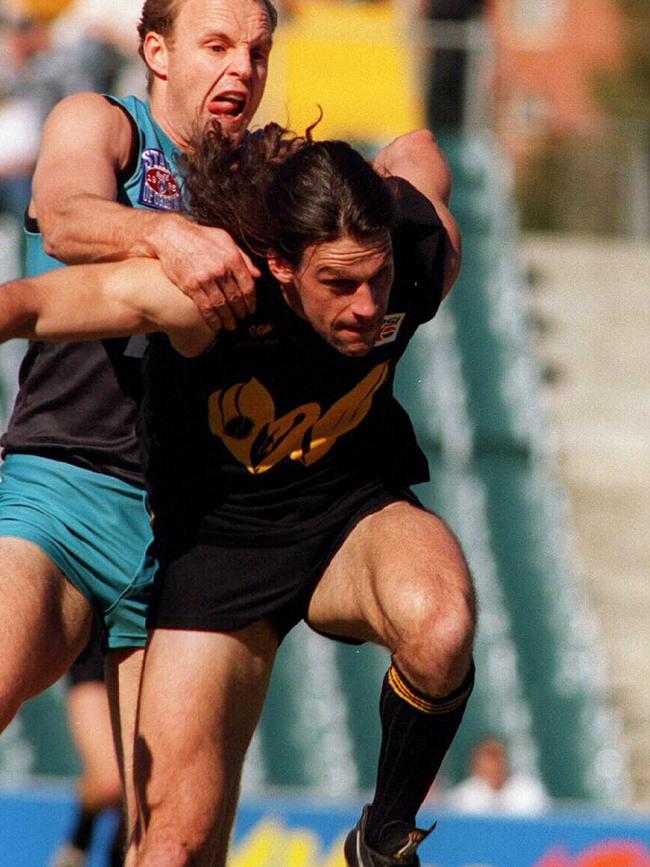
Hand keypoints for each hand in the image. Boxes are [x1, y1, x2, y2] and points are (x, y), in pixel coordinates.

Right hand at [153, 216, 260, 330]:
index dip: (251, 301)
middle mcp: (220, 269)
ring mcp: (205, 279)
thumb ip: (243, 257)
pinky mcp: (191, 287)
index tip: (251, 309)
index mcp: (232, 258)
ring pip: (221, 306)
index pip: (248, 286)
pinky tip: (216, 325)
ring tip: (231, 325)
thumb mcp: (225, 239)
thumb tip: (257, 274)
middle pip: (236, 298)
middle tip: (242, 319)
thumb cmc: (199, 236)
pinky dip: (212, 320)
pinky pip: (205, 308)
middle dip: (240, 312)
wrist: (171, 235)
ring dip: (228, 319)